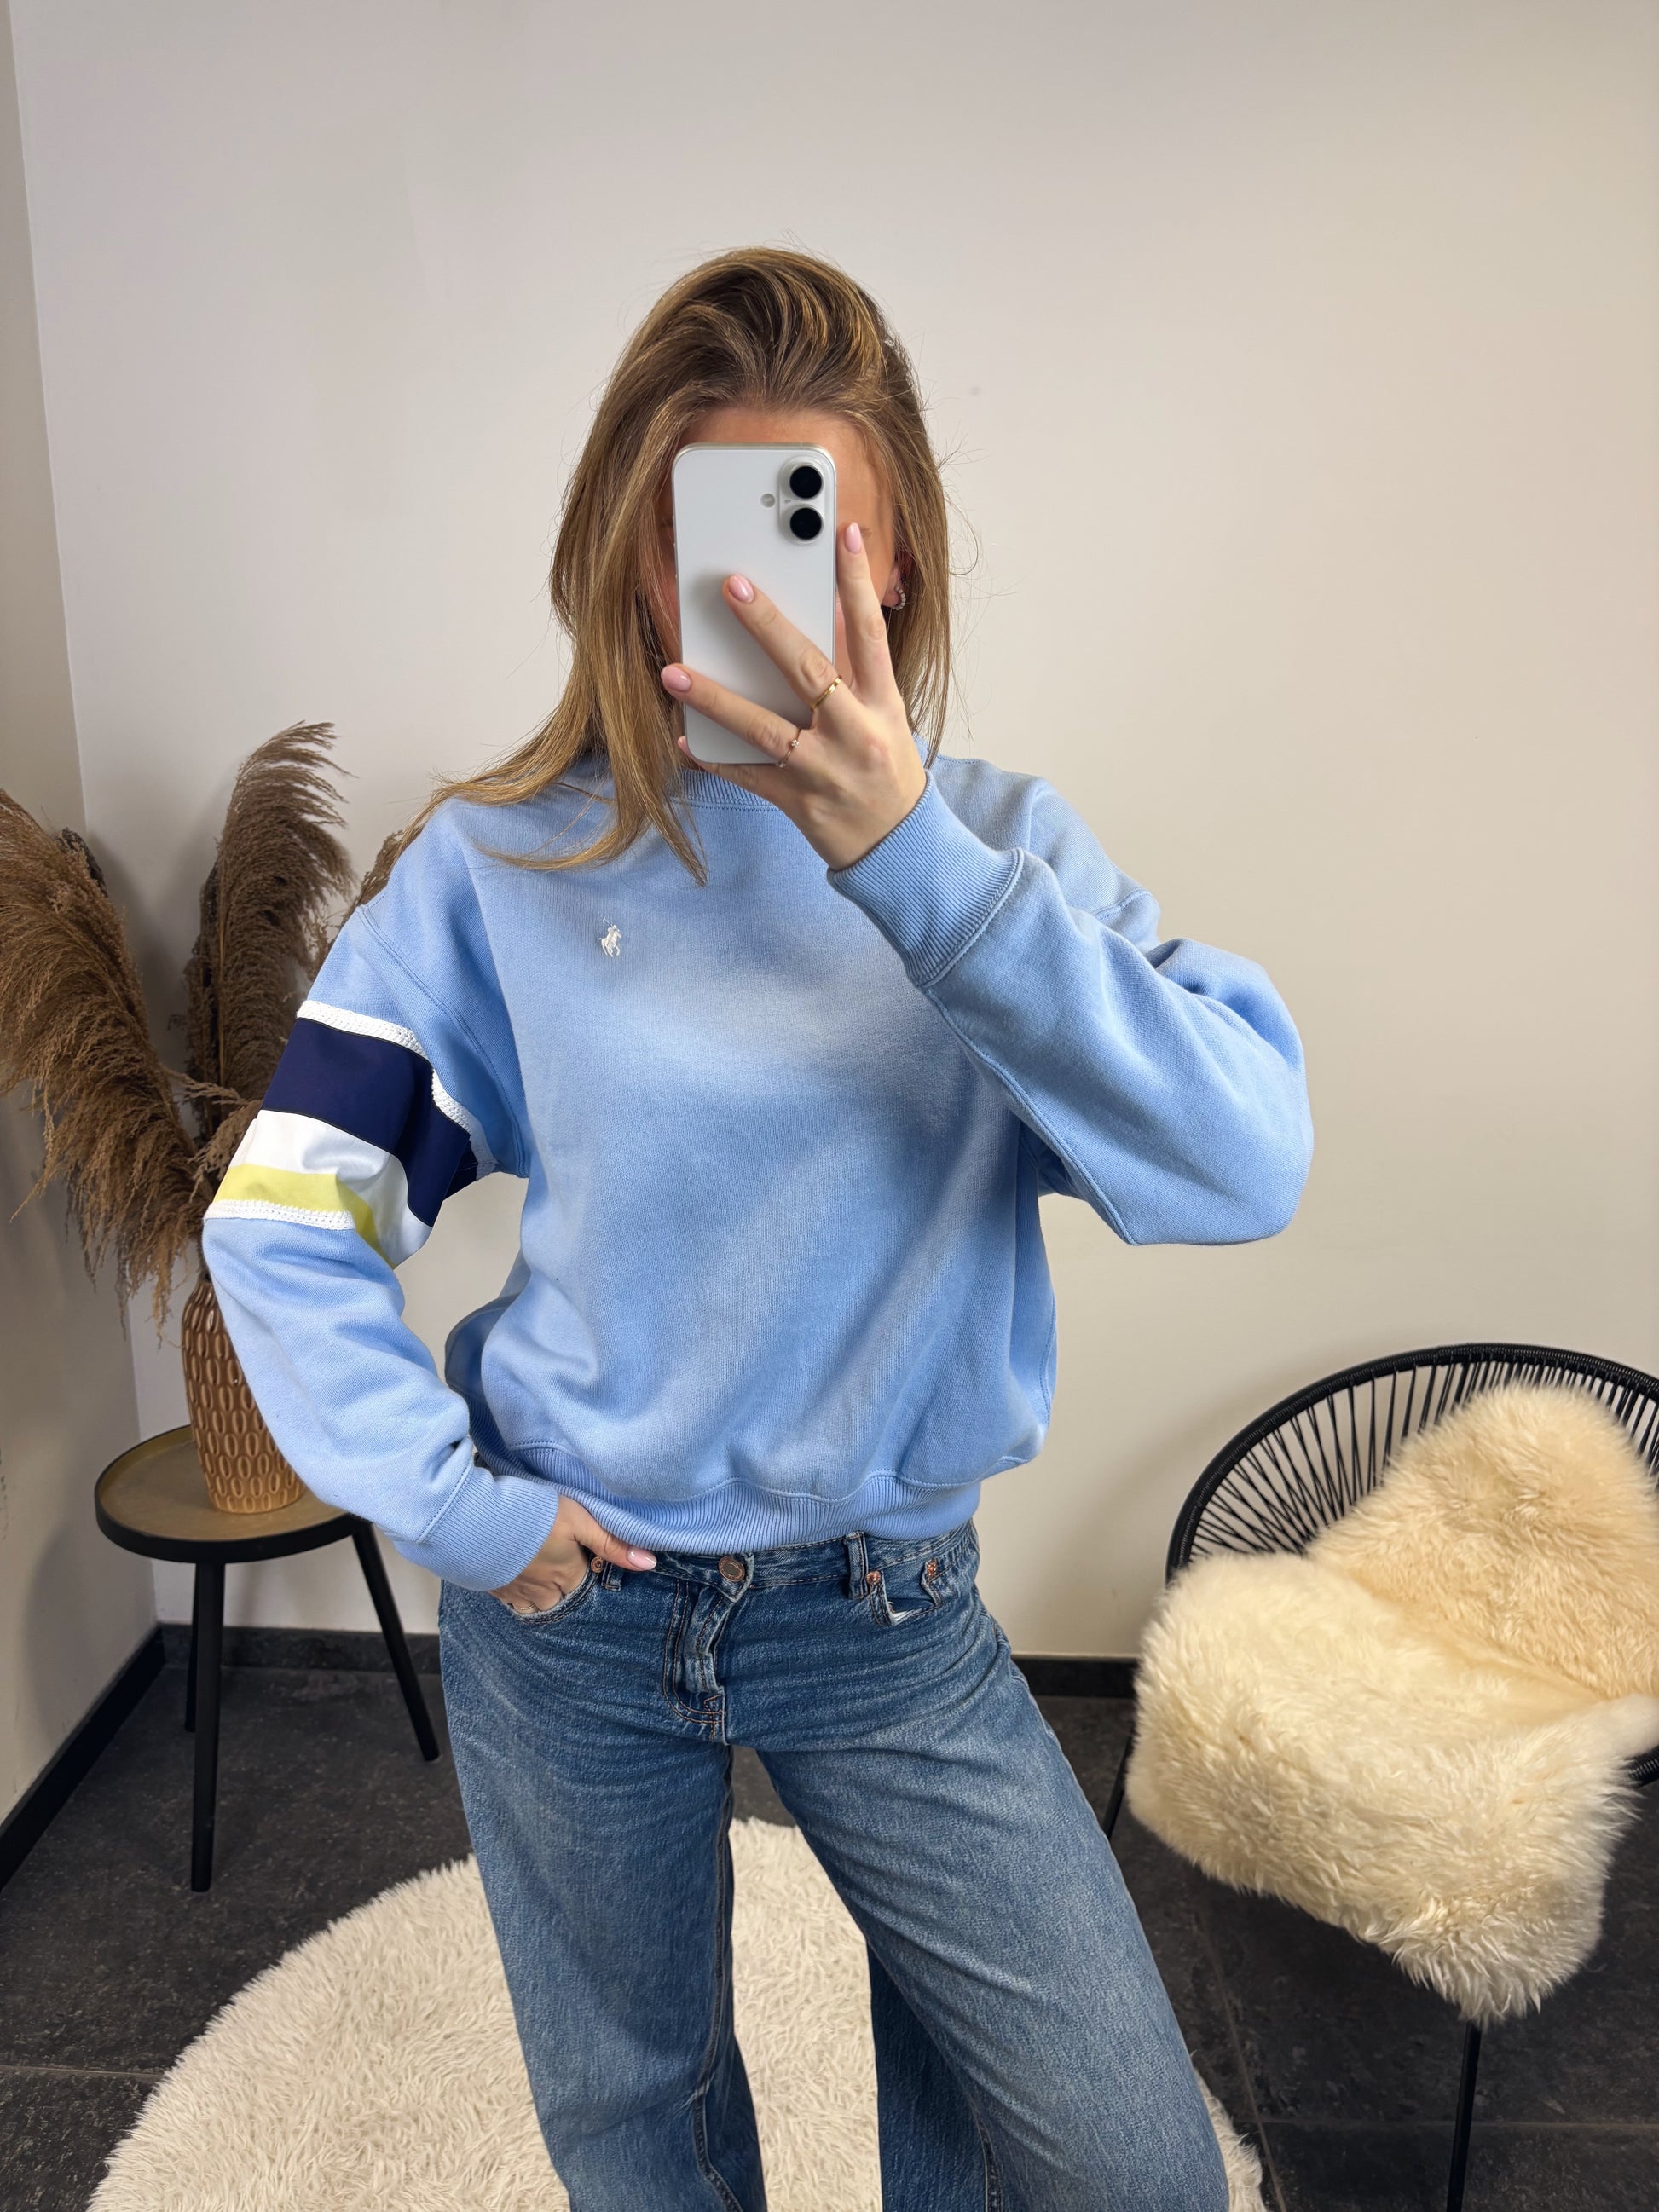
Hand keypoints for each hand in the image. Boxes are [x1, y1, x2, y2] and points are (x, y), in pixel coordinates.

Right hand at [490, 1494, 655, 1614]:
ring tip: (539, 1570)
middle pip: (562, 1599)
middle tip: (560, 1563)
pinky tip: (515, 1574)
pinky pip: (512, 1600)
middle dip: (564, 1587)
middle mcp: (544, 1593)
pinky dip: (517, 1592)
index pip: (587, 1584)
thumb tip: (649, 1563)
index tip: (583, 1557)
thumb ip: (612, 1542)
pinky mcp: (493, 1589)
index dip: (587, 1570)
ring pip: (537, 1604)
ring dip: (541, 1592)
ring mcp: (516, 1594)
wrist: (476, 1522)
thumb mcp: (580, 1520)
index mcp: (568, 1577)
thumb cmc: (532, 1516)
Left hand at [659, 521, 927, 871]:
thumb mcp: (885, 716)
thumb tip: (819, 616)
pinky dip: (715, 758)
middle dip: (769, 625)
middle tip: (733, 586)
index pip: (871, 632)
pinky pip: (748, 776)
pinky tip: (684, 738)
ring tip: (675, 672)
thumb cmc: (886, 770)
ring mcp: (824, 770)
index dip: (857, 582)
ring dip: (717, 699)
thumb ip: (855, 671)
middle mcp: (855, 733)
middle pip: (810, 669)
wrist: (898, 846)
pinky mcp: (798, 802)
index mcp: (882, 703)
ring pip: (765, 728)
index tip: (844, 534)